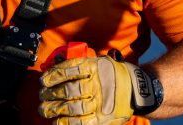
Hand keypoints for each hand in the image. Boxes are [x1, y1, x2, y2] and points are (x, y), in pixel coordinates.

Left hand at [39, 56, 161, 123]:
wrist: (140, 90)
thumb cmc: (115, 75)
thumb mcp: (101, 63)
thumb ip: (81, 65)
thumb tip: (55, 68)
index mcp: (96, 67)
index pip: (71, 69)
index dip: (54, 75)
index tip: (43, 79)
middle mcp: (98, 85)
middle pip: (69, 90)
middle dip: (51, 94)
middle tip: (42, 95)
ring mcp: (100, 103)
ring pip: (73, 107)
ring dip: (55, 108)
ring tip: (44, 109)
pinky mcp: (103, 119)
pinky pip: (82, 123)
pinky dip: (67, 123)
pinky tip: (57, 122)